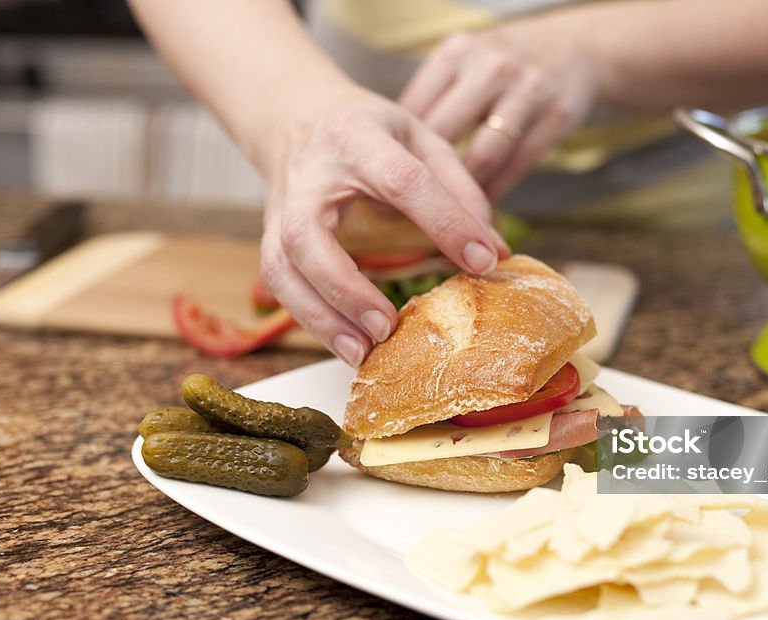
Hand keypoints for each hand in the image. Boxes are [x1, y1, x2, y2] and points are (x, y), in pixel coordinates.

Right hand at [261, 85, 509, 366]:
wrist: (299, 119)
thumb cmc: (370, 133)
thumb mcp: (421, 139)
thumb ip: (460, 190)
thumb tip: (496, 251)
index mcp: (356, 137)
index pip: (401, 180)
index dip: (444, 221)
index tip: (482, 261)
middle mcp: (308, 175)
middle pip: (308, 236)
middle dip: (347, 288)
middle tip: (387, 327)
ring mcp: (280, 209)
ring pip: (282, 269)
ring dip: (321, 317)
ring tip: (363, 352)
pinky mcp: (271, 237)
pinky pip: (279, 284)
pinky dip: (311, 320)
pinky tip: (347, 345)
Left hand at [400, 29, 597, 199]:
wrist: (573, 49)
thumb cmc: (500, 68)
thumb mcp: (463, 65)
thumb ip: (431, 103)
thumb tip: (390, 157)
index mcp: (457, 54)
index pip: (414, 113)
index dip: (395, 155)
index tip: (381, 188)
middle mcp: (490, 68)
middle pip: (443, 137)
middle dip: (420, 181)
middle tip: (401, 213)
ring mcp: (526, 91)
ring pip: (481, 158)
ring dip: (460, 197)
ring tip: (442, 220)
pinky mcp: (556, 117)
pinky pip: (516, 167)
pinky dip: (495, 194)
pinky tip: (479, 213)